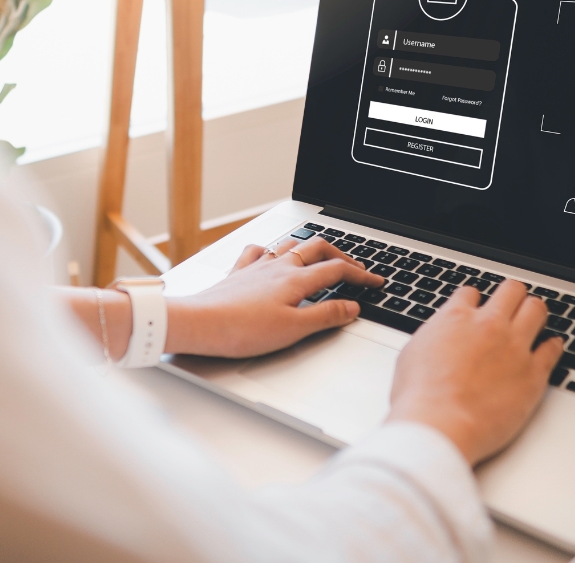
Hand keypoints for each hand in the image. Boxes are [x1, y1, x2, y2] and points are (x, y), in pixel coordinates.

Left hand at [165, 236, 384, 357]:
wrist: (199, 323)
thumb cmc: (242, 329)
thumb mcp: (294, 329)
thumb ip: (325, 316)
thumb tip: (352, 307)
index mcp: (296, 279)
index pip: (337, 271)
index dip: (361, 275)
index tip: (375, 282)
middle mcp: (278, 266)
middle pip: (317, 248)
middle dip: (341, 255)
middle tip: (354, 268)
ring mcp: (257, 267)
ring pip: (290, 245)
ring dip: (310, 248)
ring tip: (320, 256)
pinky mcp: (238, 273)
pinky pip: (258, 251)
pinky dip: (271, 250)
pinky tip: (270, 256)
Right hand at [387, 281, 562, 464]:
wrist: (440, 424)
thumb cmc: (420, 396)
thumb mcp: (412, 353)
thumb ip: (433, 336)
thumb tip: (438, 334)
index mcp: (457, 318)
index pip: (472, 293)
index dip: (474, 301)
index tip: (476, 309)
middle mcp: (489, 325)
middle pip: (511, 290)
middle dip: (511, 296)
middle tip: (510, 306)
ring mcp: (514, 346)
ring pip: (536, 309)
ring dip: (533, 312)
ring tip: (533, 319)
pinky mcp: (533, 373)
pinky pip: (553, 348)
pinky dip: (552, 344)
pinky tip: (549, 346)